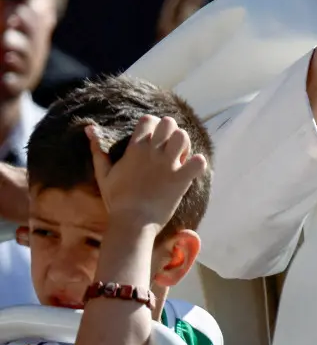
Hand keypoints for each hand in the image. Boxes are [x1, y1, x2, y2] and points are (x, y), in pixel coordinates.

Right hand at [88, 118, 207, 230]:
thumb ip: (98, 150)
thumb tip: (90, 129)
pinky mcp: (181, 179)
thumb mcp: (104, 174)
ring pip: (183, 137)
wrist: (131, 224)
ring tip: (179, 156)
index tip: (153, 137)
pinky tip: (191, 169)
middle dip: (170, 131)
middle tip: (168, 146)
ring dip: (184, 144)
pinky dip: (197, 163)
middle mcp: (153, 153)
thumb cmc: (117, 200)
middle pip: (168, 123)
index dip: (153, 125)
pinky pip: (198, 162)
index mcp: (135, 149)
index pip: (149, 120)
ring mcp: (168, 165)